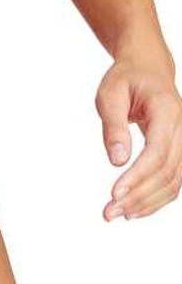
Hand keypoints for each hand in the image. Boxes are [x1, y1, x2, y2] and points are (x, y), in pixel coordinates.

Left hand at [96, 57, 181, 220]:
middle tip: (108, 212)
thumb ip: (113, 126)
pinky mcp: (179, 152)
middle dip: (138, 195)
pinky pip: (173, 181)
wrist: (147, 70)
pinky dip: (155, 198)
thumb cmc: (126, 79)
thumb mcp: (110, 94)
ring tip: (117, 213)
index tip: (114, 193)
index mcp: (167, 111)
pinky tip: (134, 209)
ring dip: (147, 202)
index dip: (138, 176)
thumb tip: (118, 161)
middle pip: (167, 172)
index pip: (157, 152)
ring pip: (174, 182)